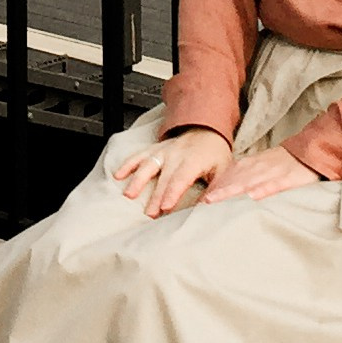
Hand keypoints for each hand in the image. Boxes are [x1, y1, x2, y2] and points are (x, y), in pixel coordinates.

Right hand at [117, 128, 234, 215]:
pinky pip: (139, 155)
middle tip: (149, 214)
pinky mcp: (155, 149)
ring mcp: (163, 151)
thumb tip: (208, 206)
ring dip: (138, 180)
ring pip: (147, 165)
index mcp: (193, 160)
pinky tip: (118, 175)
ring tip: (129, 195)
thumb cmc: (215, 153)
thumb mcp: (223, 169)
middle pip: (163, 178)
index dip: (172, 193)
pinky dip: (128, 164)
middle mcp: (176, 154)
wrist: (207, 128)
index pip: (181, 179)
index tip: (165, 207)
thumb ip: (215, 188)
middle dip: (155, 196)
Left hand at [203, 144, 323, 201]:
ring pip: (247, 183)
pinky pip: (273, 185)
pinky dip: (262, 190)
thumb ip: (243, 178)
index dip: (210, 190)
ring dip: (229, 192)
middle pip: (231, 181)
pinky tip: (252, 197)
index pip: (225, 178)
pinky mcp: (288, 178)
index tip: (195, 203)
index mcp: (248, 166)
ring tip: (213, 201)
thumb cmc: (282, 165)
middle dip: (213, 192)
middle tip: (196, 206)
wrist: (309, 152)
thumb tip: (224, 193)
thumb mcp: (260, 167)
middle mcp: (256, 168)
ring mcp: (271, 173)